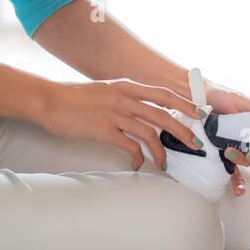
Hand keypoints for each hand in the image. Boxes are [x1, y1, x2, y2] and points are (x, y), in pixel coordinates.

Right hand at [35, 79, 205, 169]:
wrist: (50, 100)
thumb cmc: (75, 97)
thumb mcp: (105, 89)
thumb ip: (124, 97)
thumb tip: (141, 110)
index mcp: (127, 85)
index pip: (163, 94)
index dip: (184, 104)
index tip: (199, 113)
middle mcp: (125, 97)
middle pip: (163, 114)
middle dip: (182, 131)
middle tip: (194, 144)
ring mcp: (115, 114)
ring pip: (150, 132)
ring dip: (161, 150)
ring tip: (165, 162)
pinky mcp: (105, 130)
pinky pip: (129, 147)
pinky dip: (137, 157)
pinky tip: (136, 164)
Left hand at [202, 77, 249, 190]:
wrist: (195, 97)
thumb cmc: (220, 96)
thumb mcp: (238, 100)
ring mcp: (238, 148)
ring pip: (249, 163)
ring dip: (245, 163)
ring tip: (231, 153)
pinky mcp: (223, 154)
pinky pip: (233, 172)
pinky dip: (237, 182)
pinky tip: (239, 190)